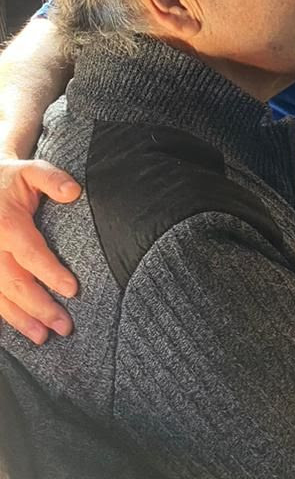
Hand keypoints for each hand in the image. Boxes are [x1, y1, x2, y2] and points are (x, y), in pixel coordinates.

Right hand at [0, 158, 80, 343]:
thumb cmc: (10, 179)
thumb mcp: (31, 170)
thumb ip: (53, 179)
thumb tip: (73, 192)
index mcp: (6, 223)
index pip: (31, 253)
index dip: (50, 273)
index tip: (73, 290)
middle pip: (15, 283)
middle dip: (40, 307)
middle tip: (64, 326)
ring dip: (20, 320)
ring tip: (42, 337)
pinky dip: (3, 315)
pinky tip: (18, 329)